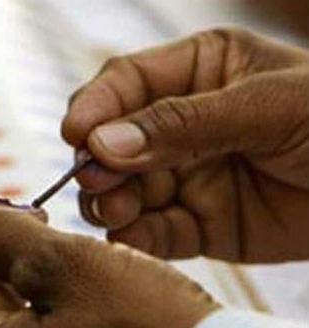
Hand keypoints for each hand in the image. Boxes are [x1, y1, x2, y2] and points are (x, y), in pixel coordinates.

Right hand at [61, 29, 308, 262]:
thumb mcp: (271, 106)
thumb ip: (185, 123)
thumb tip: (103, 143)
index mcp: (200, 72)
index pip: (127, 82)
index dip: (95, 106)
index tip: (75, 134)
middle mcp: (182, 124)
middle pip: (114, 140)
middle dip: (98, 161)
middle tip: (95, 179)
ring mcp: (187, 176)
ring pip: (125, 188)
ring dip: (109, 200)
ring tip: (113, 208)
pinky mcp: (198, 225)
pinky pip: (152, 231)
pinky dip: (135, 236)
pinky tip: (129, 235)